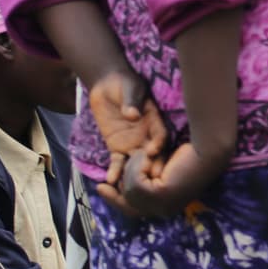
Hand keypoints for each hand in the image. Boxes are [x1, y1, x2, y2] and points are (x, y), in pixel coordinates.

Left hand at [88, 69, 169, 186]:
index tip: (154, 151)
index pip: (160, 134)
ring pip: (136, 161)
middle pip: (152, 153)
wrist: (107, 85)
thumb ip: (131, 102)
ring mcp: (133, 142)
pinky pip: (118, 162)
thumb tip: (132, 114)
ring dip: (132, 173)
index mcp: (154, 120)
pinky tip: (110, 180)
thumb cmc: (123, 83)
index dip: (158, 142)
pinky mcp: (118, 147)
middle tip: (146, 177)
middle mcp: (147, 135)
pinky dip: (115, 171)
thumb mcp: (130, 89)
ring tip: (125, 184)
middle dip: (150, 165)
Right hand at [97, 140, 229, 217]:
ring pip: (130, 192)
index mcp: (167, 207)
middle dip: (115, 196)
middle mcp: (166, 211)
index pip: (136, 210)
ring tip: (143, 154)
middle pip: (129, 205)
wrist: (208, 149)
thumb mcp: (162, 168)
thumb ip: (147, 176)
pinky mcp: (160, 196)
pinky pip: (134, 183)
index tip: (102, 189)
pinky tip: (149, 154)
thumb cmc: (190, 154)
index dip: (118, 202)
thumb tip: (123, 183)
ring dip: (132, 170)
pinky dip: (137, 166)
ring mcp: (163, 207)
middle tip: (101, 186)